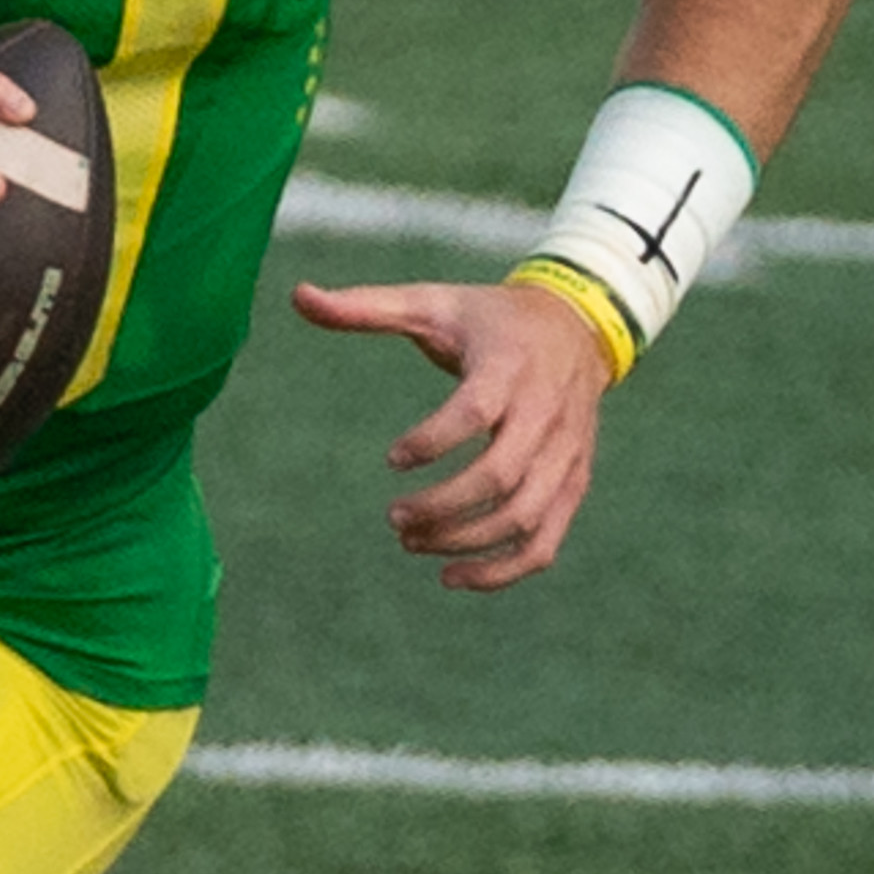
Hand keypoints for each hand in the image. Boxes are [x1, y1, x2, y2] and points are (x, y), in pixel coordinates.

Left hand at [289, 277, 613, 590]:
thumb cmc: (488, 319)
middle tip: (393, 518)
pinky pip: (545, 542)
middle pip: (500, 476)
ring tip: (412, 542)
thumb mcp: (432, 303)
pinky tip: (453, 577)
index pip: (474, 412)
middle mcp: (545, 413)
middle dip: (442, 507)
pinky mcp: (573, 483)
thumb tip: (297, 296)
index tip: (391, 459)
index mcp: (509, 366)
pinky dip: (503, 571)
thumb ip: (365, 307)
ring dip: (465, 542)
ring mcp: (565, 454)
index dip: (430, 442)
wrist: (576, 328)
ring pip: (524, 518)